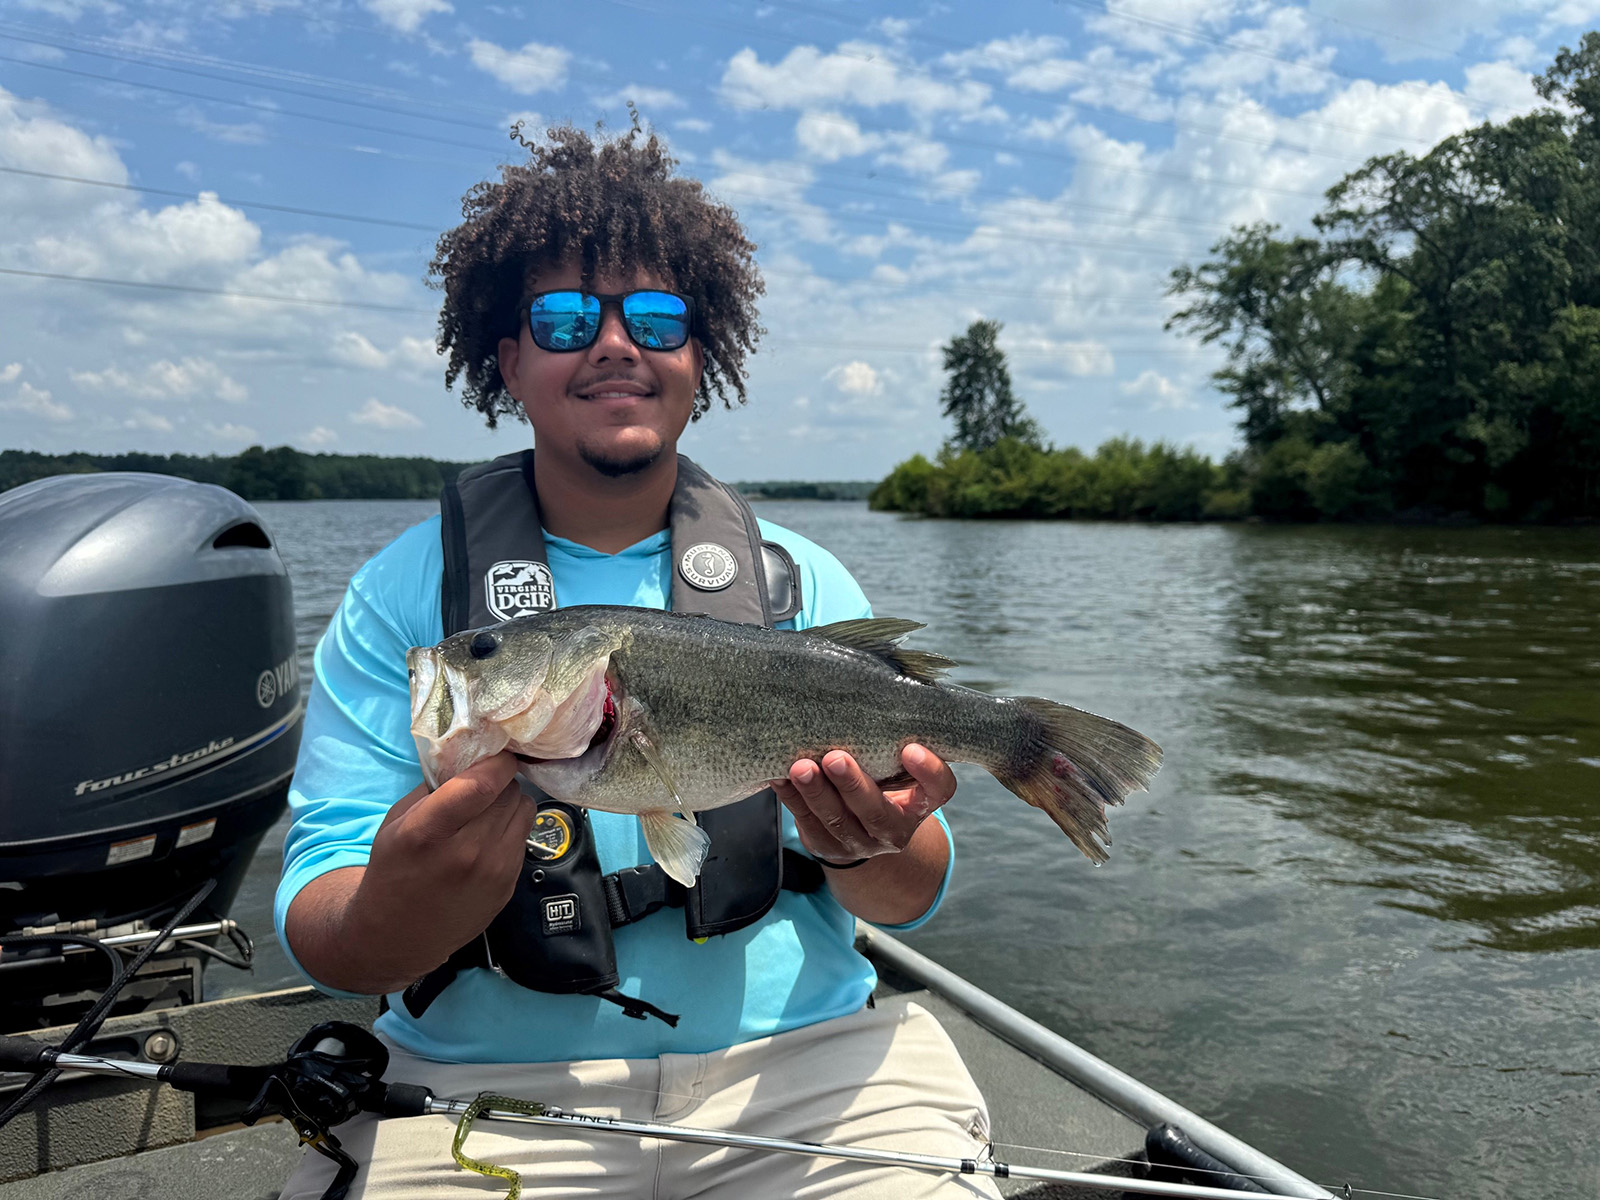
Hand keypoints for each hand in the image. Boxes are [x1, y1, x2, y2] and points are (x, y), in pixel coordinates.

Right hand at [298, 752, 535, 992]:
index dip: (497, 762)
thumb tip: (471, 756)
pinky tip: (488, 839)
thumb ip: (434, 787)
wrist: (400, 935)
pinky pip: (523, 836)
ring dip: (509, 803)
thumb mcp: (397, 822)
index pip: (483, 783)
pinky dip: (510, 829)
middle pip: (509, 792)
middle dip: (499, 781)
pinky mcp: (509, 885)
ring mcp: (493, 872)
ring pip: (525, 810)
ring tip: (486, 812)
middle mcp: (467, 852)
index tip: (496, 754)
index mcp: (429, 832)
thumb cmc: (394, 869)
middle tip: (483, 785)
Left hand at [773, 744, 955, 863]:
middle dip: (853, 785)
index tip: (911, 748)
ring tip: (800, 767)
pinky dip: (792, 798)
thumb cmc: (883, 781)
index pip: (939, 791)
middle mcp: (894, 829)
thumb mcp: (898, 768)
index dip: (929, 772)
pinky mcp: (827, 845)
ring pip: (837, 820)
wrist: (863, 832)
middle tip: (835, 758)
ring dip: (816, 793)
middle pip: (877, 812)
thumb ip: (892, 742)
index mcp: (920, 804)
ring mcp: (859, 842)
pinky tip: (779, 776)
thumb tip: (872, 686)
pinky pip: (806, 822)